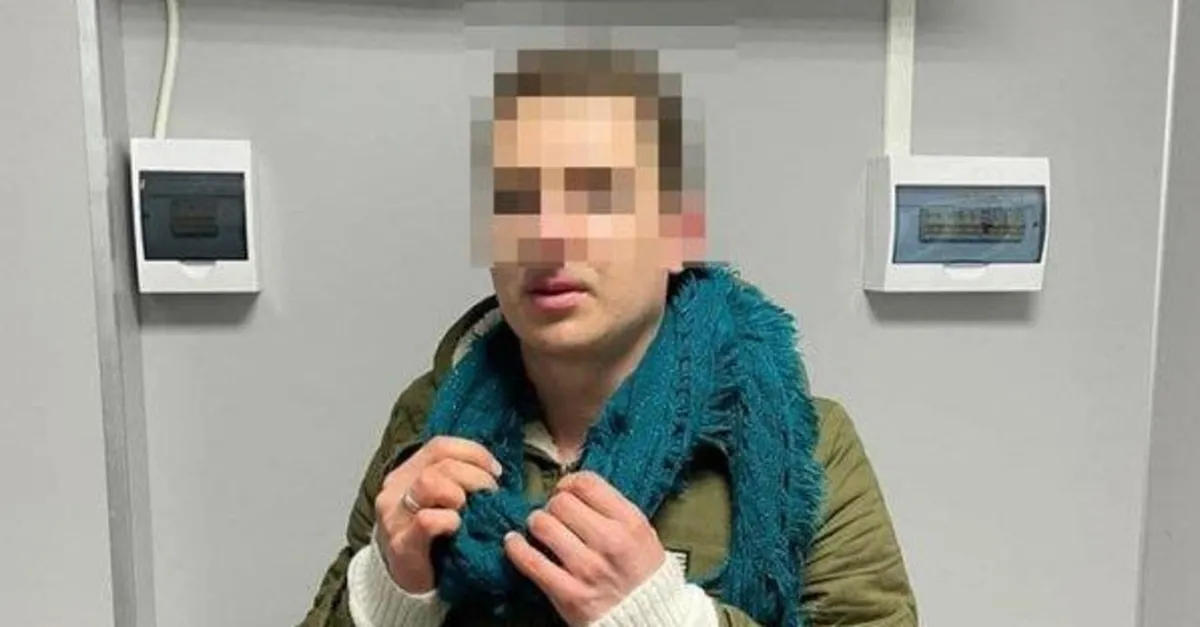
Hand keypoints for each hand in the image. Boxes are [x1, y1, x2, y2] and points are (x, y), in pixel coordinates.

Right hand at [374, 436, 502, 592]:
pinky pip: (426, 520)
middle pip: (440, 464)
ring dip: (461, 494)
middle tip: (491, 496)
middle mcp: (396, 489)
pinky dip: (449, 520)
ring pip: (430, 483)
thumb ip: (457, 480)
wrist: (406, 580)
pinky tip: (457, 528)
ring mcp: (395, 516)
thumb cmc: (430, 537)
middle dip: (475, 476)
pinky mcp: (401, 543)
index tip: (496, 471)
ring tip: (471, 511)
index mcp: (407, 472)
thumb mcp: (440, 500)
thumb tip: (494, 470)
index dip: (474, 453)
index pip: (440, 446)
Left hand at [503, 471, 665, 625]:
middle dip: (552, 505)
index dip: (568, 483)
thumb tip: (570, 487)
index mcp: (630, 523)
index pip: (587, 483)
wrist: (647, 618)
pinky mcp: (568, 593)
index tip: (565, 491)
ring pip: (543, 525)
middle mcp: (610, 542)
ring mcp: (588, 569)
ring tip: (540, 529)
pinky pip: (530, 561)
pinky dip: (516, 548)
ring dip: (535, 523)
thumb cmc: (641, 572)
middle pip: (561, 502)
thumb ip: (612, 508)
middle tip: (554, 515)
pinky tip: (513, 542)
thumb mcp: (641, 532)